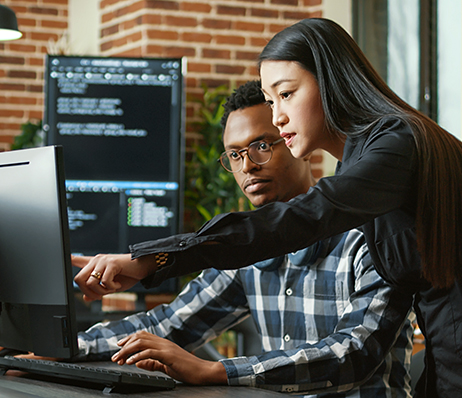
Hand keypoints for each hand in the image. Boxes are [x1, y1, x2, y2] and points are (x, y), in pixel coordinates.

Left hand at [73, 254, 156, 300]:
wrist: (144, 267)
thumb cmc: (129, 275)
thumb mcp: (111, 285)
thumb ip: (98, 290)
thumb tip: (85, 298)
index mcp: (95, 263)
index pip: (78, 260)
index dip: (70, 260)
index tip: (64, 258)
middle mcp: (97, 260)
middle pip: (78, 278)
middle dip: (87, 292)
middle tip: (99, 295)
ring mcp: (103, 261)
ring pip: (90, 282)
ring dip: (100, 292)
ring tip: (111, 290)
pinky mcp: (111, 263)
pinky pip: (104, 281)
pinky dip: (111, 288)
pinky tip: (118, 286)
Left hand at [111, 331, 226, 384]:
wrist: (202, 371)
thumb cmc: (186, 369)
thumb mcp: (165, 366)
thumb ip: (152, 363)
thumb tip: (138, 362)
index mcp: (163, 344)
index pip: (143, 335)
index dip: (129, 339)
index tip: (119, 347)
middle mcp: (163, 342)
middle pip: (139, 337)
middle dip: (124, 346)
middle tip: (115, 356)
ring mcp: (166, 347)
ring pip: (142, 342)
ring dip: (128, 350)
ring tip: (119, 359)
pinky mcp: (169, 355)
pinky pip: (150, 352)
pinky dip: (138, 356)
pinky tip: (131, 362)